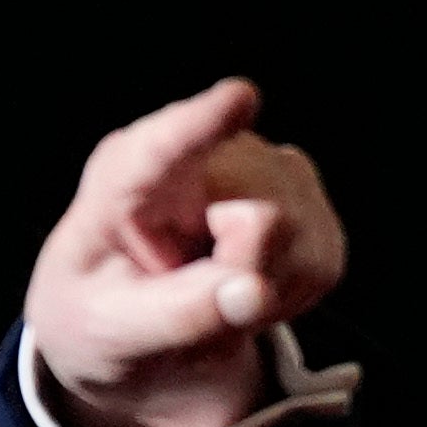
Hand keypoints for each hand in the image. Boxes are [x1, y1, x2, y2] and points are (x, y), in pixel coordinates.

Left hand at [23, 78, 345, 426]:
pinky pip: (322, 263)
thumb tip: (254, 291)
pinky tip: (241, 285)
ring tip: (208, 288)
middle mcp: (202, 153)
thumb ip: (178, 315)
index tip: (240, 98)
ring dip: (261, 288)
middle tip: (187, 294)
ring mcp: (262, 167)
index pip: (165, 146)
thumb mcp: (112, 329)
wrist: (131, 316)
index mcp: (125, 176)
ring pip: (299, 239)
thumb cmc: (104, 308)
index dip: (205, 122)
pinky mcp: (305, 196)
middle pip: (265, 219)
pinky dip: (286, 294)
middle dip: (241, 274)